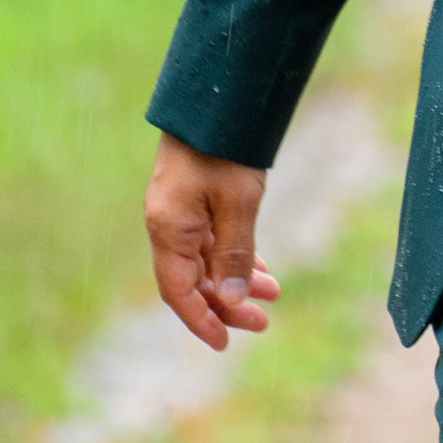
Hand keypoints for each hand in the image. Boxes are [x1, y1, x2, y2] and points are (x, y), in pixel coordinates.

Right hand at [144, 130, 280, 349]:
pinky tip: (260, 268)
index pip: (179, 292)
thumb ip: (235, 251)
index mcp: (169, 231)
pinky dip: (235, 255)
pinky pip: (212, 240)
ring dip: (236, 280)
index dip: (201, 321)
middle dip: (226, 305)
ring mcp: (181, 213)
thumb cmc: (224, 149)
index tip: (226, 344)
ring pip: (207, 261)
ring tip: (273, 294)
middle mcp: (170, 226)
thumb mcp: (237, 202)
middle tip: (264, 322)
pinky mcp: (195, 200)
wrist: (216, 98)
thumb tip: (233, 300)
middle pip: (194, 281)